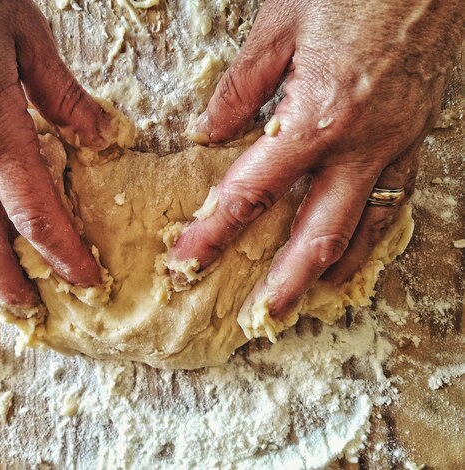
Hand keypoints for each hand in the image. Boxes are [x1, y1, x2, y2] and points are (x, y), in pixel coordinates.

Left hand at [169, 0, 462, 317]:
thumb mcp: (281, 23)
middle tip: (256, 319)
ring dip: (332, 271)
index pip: (250, 192)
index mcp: (316, 116)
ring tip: (305, 300)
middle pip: (316, 234)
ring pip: (365, 229)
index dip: (213, 233)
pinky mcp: (414, 135)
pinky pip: (394, 201)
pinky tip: (353, 249)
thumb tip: (210, 130)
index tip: (186, 262)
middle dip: (283, 283)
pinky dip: (371, 234)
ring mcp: (394, 145)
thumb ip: (242, 86)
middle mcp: (359, 144)